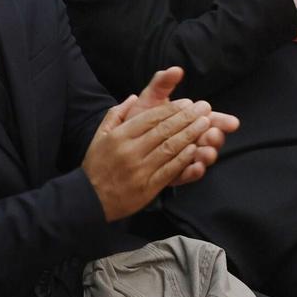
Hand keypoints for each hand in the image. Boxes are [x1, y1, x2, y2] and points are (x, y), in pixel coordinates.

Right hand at [81, 68, 234, 221]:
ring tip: (206, 124)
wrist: (90, 199)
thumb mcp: (100, 135)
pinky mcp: (147, 187)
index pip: (151, 118)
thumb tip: (133, 97)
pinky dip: (184, 159)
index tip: (188, 102)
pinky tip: (195, 149)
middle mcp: (131, 151)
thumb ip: (115, 114)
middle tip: (204, 108)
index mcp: (120, 136)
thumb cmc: (97, 165)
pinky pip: (169, 170)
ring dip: (191, 135)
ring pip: (170, 148)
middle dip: (187, 118)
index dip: (172, 109)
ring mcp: (140, 170)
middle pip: (164, 130)